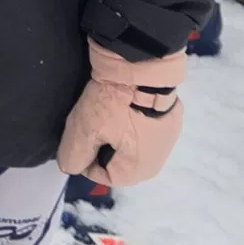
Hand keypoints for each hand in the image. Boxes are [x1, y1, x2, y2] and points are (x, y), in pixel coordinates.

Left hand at [55, 42, 184, 185]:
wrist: (143, 68)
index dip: (85, 158)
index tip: (79, 136)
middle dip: (100, 145)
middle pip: (117, 161)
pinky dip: (130, 120)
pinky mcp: (171, 121)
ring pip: (129, 145)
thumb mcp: (84, 130)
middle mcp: (157, 162)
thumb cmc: (114, 104)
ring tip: (105, 112)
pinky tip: (122, 105)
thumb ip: (74, 155)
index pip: (102, 175)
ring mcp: (168, 141)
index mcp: (139, 171)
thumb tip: (72, 167)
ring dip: (115, 132)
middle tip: (92, 123)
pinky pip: (142, 129)